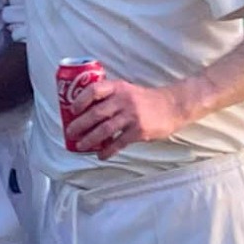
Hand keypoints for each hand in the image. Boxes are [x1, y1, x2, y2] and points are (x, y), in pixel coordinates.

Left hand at [63, 76, 186, 157]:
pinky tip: (101, 155)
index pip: (94, 90)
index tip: (72, 110)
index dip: (80, 100)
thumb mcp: (127, 90)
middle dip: (79, 125)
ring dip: (90, 140)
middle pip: (96, 113)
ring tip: (80, 146)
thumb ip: (110, 97)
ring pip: (105, 130)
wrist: (173, 105)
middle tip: (70, 133)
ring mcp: (132, 116)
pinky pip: (119, 143)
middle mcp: (124, 100)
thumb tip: (84, 111)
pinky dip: (108, 150)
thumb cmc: (145, 99)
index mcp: (118, 88)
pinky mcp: (139, 130)